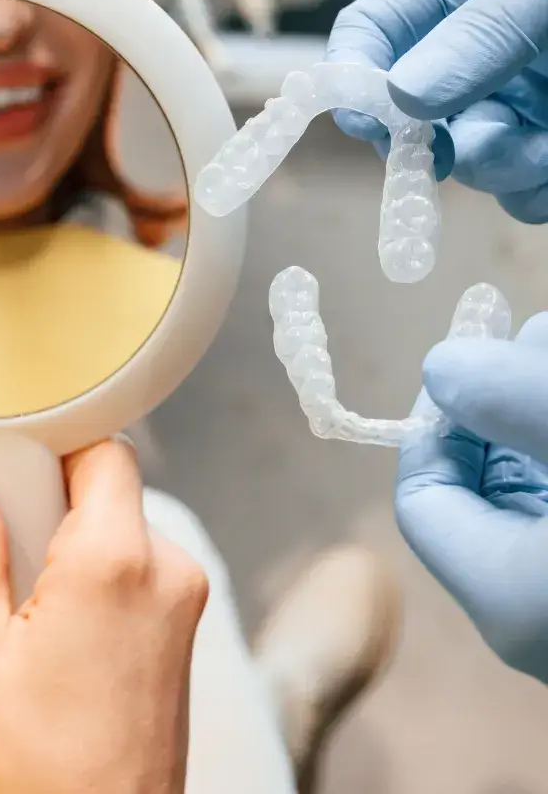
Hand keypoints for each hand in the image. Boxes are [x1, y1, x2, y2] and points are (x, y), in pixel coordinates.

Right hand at [0, 439, 207, 793]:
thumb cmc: (38, 759)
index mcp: (114, 560)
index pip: (100, 444)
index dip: (48, 443)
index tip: (0, 468)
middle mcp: (166, 566)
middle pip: (106, 480)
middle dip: (47, 494)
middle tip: (0, 545)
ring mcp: (182, 596)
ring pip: (118, 520)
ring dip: (68, 534)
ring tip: (24, 600)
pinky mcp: (182, 622)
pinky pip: (134, 560)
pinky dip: (92, 567)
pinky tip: (55, 621)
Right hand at [326, 0, 547, 220]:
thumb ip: (485, 32)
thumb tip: (402, 97)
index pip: (374, 30)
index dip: (357, 78)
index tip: (370, 123)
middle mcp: (478, 41)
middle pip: (406, 108)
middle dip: (434, 137)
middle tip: (457, 149)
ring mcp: (515, 95)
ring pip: (464, 157)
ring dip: (498, 164)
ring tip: (546, 145)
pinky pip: (517, 186)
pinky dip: (538, 186)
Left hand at [396, 312, 547, 683]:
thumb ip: (509, 403)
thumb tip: (443, 367)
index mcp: (506, 597)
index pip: (426, 492)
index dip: (444, 418)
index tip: (481, 366)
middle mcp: (537, 615)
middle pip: (484, 487)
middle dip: (504, 411)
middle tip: (531, 345)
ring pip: (530, 489)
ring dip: (535, 424)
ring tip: (546, 353)